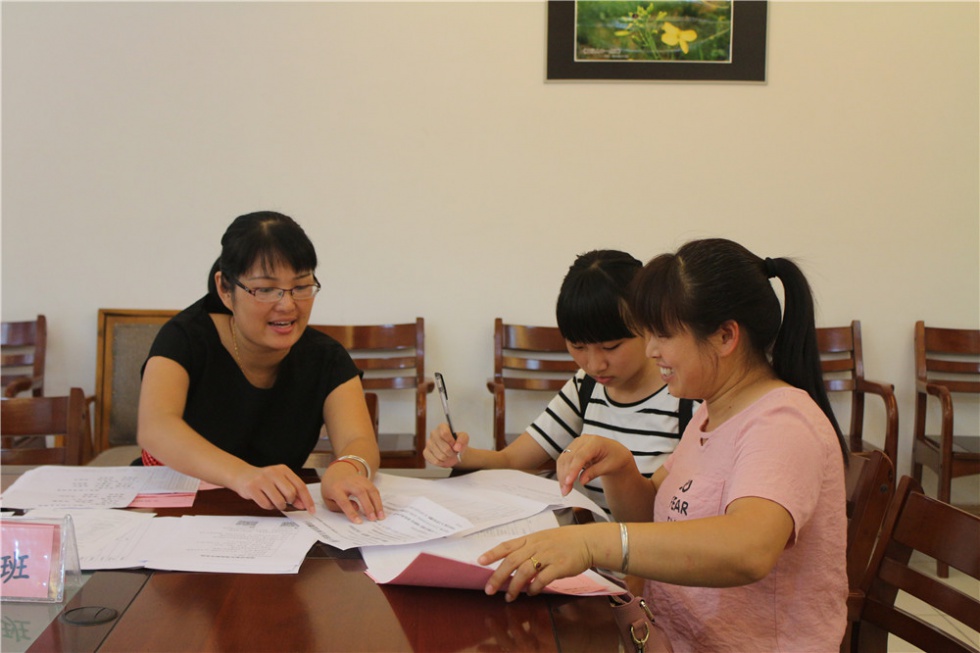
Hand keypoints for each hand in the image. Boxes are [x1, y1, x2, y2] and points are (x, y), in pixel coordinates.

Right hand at [232, 464, 315, 512]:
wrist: (242, 475)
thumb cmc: (264, 480)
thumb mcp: (280, 481)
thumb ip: (292, 491)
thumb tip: (302, 505)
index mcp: (283, 469)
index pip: (300, 485)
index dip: (307, 499)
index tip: (311, 510)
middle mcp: (273, 472)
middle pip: (291, 494)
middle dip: (290, 502)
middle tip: (284, 501)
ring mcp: (262, 480)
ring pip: (279, 501)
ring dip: (278, 506)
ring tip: (273, 500)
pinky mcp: (252, 488)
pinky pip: (266, 504)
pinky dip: (268, 506)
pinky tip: (264, 500)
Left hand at [320, 464, 384, 523]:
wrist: (337, 471)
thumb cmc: (331, 488)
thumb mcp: (328, 499)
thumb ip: (338, 507)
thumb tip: (356, 509)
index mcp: (336, 489)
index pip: (344, 501)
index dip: (351, 512)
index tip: (359, 522)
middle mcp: (348, 482)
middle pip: (360, 493)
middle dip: (368, 506)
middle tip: (373, 519)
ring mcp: (359, 479)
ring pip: (370, 490)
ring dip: (377, 504)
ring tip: (380, 516)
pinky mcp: (366, 480)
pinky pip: (374, 489)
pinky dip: (378, 500)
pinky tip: (380, 509)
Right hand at [423, 423, 467, 467]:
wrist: (454, 451)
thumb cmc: (458, 442)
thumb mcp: (464, 438)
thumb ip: (463, 440)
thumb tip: (457, 447)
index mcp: (442, 427)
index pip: (444, 433)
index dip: (451, 442)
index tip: (455, 446)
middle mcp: (433, 433)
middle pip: (444, 447)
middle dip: (452, 453)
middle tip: (455, 453)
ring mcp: (428, 443)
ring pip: (440, 455)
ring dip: (448, 458)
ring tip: (450, 456)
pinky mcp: (426, 452)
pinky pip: (435, 461)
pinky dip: (442, 463)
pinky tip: (444, 459)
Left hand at [478, 526, 594, 601]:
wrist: (587, 541)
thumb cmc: (565, 541)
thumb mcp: (543, 539)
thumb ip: (528, 549)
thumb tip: (511, 564)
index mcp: (531, 539)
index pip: (507, 545)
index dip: (492, 553)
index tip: (480, 561)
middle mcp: (537, 546)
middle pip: (512, 561)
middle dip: (498, 577)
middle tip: (490, 590)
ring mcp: (548, 555)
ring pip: (524, 571)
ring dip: (515, 586)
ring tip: (510, 597)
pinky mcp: (559, 566)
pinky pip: (542, 579)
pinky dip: (534, 588)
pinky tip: (531, 593)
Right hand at [556, 434, 633, 495]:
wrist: (616, 453)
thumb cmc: (616, 457)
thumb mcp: (609, 466)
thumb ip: (595, 472)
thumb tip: (581, 481)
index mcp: (595, 442)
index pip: (580, 456)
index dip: (573, 469)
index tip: (568, 482)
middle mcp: (583, 440)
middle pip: (569, 457)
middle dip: (565, 475)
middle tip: (565, 491)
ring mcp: (576, 444)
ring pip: (563, 459)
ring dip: (561, 475)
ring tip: (564, 489)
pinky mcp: (572, 449)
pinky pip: (564, 460)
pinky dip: (562, 472)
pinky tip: (564, 482)